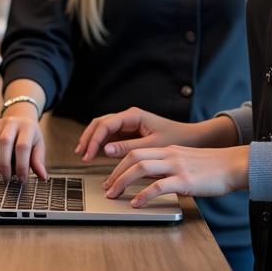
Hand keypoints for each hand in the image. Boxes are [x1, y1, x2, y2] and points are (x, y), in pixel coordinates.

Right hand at [0, 107, 46, 181]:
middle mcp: (11, 123)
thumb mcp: (38, 145)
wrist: (20, 118)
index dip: (21, 165)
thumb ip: (39, 161)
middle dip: (4, 164)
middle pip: (4, 142)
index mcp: (27, 127)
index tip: (22, 179)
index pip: (22, 146)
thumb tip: (43, 177)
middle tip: (8, 178)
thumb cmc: (30, 135)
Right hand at [75, 107, 202, 163]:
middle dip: (88, 138)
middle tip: (81, 154)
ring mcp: (128, 123)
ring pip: (102, 128)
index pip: (105, 124)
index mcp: (133, 115)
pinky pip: (110, 135)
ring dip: (92, 140)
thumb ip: (128, 148)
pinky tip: (94, 154)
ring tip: (83, 154)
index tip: (87, 154)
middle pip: (99, 123)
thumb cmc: (175, 139)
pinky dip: (100, 144)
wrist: (191, 138)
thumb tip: (105, 150)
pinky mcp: (129, 132)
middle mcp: (128, 117)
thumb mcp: (152, 146)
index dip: (93, 140)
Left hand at [103, 144, 250, 208]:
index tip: (111, 178)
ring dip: (122, 182)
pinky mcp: (185, 180)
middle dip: (115, 173)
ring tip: (114, 195)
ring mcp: (177, 166)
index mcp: (169, 150)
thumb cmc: (214, 167)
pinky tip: (136, 203)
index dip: (120, 164)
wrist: (235, 165)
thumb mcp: (187, 162)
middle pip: (133, 157)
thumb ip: (170, 168)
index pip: (137, 152)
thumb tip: (154, 180)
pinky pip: (159, 186)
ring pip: (141, 168)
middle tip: (106, 188)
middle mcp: (170, 155)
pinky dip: (143, 195)